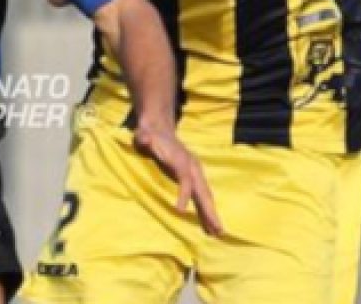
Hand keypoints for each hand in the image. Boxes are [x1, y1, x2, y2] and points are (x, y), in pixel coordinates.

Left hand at [134, 120, 223, 236]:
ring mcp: (194, 172)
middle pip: (202, 190)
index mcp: (181, 159)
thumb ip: (143, 138)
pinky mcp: (193, 177)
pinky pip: (201, 195)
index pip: (185, 179)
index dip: (184, 194)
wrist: (159, 128)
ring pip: (205, 195)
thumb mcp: (143, 134)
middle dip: (209, 210)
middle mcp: (192, 167)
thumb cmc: (149, 134)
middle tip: (217, 229)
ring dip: (211, 213)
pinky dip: (206, 210)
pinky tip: (209, 224)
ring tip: (217, 232)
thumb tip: (144, 139)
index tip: (179, 210)